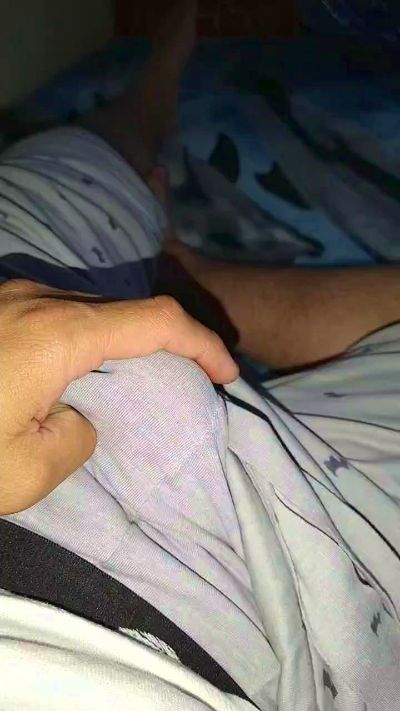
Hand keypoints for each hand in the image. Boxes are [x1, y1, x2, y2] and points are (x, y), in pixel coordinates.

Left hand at [0, 279, 237, 514]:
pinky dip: (86, 339)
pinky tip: (79, 373)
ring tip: (134, 383)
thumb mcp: (22, 473)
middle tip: (190, 381)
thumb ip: (78, 440)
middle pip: (125, 311)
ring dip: (120, 342)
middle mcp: (38, 299)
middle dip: (166, 344)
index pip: (156, 322)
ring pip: (90, 310)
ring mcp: (12, 297)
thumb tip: (82, 416)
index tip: (227, 373)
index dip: (202, 343)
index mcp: (56, 333)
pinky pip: (58, 313)